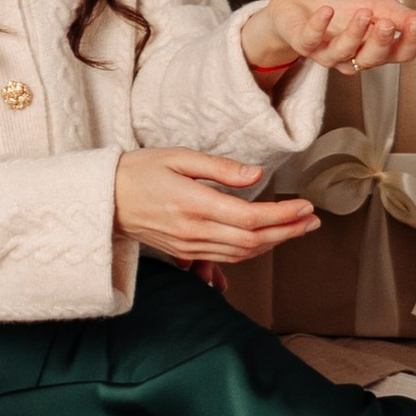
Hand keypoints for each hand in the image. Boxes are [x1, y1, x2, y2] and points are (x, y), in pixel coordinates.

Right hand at [115, 149, 319, 265]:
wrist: (103, 199)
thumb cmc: (139, 170)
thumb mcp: (178, 157)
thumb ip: (219, 168)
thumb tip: (256, 176)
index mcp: (192, 205)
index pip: (250, 218)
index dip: (283, 215)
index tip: (305, 206)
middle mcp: (192, 232)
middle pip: (252, 241)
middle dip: (288, 232)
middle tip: (312, 220)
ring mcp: (188, 247)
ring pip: (242, 254)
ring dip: (274, 244)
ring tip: (298, 229)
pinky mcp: (184, 253)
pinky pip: (226, 258)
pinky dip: (252, 251)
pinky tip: (267, 240)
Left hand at [248, 0, 415, 76]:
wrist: (300, 4)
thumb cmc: (338, 7)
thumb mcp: (375, 5)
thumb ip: (401, 16)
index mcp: (374, 47)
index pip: (399, 54)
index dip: (410, 42)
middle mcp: (353, 55)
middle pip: (373, 59)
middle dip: (382, 41)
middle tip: (388, 22)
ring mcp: (327, 52)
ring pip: (343, 53)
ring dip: (354, 32)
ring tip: (363, 12)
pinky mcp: (304, 43)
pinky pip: (311, 40)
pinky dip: (319, 25)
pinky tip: (326, 11)